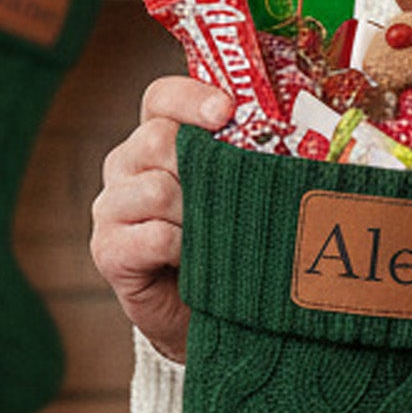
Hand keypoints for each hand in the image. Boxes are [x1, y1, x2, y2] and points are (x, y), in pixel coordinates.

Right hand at [90, 77, 233, 364]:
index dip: (191, 98)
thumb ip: (246, 161)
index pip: (160, 98)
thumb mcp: (237, 195)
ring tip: (216, 237)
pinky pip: (152, 236)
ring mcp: (110, 208)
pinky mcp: (107, 251)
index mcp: (154, 141)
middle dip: (202, 167)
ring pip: (157, 190)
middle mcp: (124, 166)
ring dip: (197, 215)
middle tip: (231, 198)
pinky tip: (195, 262)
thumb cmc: (227, 246)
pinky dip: (181, 249)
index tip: (227, 112)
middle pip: (157, 140)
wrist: (205, 314)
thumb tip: (304, 138)